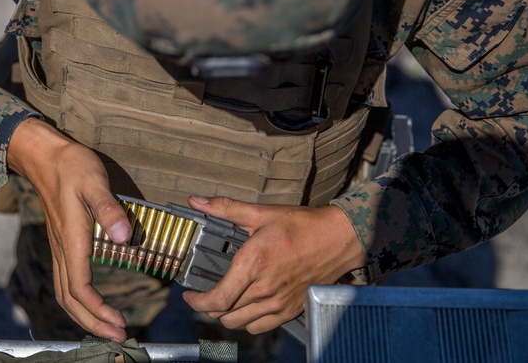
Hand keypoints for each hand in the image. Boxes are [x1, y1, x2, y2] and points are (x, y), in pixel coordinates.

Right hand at [6, 117, 131, 340]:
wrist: (45, 156)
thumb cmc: (72, 166)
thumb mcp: (94, 181)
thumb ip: (109, 210)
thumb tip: (125, 239)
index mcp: (72, 240)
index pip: (80, 288)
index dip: (98, 311)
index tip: (119, 324)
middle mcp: (62, 249)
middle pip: (70, 300)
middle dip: (92, 323)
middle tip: (118, 336)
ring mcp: (59, 247)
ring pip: (65, 293)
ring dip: (85, 315)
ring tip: (108, 327)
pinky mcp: (61, 243)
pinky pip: (65, 282)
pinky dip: (79, 300)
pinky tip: (93, 302)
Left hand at [181, 195, 365, 333]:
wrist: (338, 239)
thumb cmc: (301, 225)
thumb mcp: (261, 213)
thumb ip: (226, 208)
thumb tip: (197, 200)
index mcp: (253, 264)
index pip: (217, 299)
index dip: (197, 302)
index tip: (190, 295)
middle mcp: (264, 289)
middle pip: (224, 314)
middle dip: (208, 306)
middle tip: (205, 293)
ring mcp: (279, 303)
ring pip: (240, 323)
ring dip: (227, 315)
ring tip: (224, 300)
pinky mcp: (291, 310)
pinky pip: (260, 326)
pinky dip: (248, 321)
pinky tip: (246, 306)